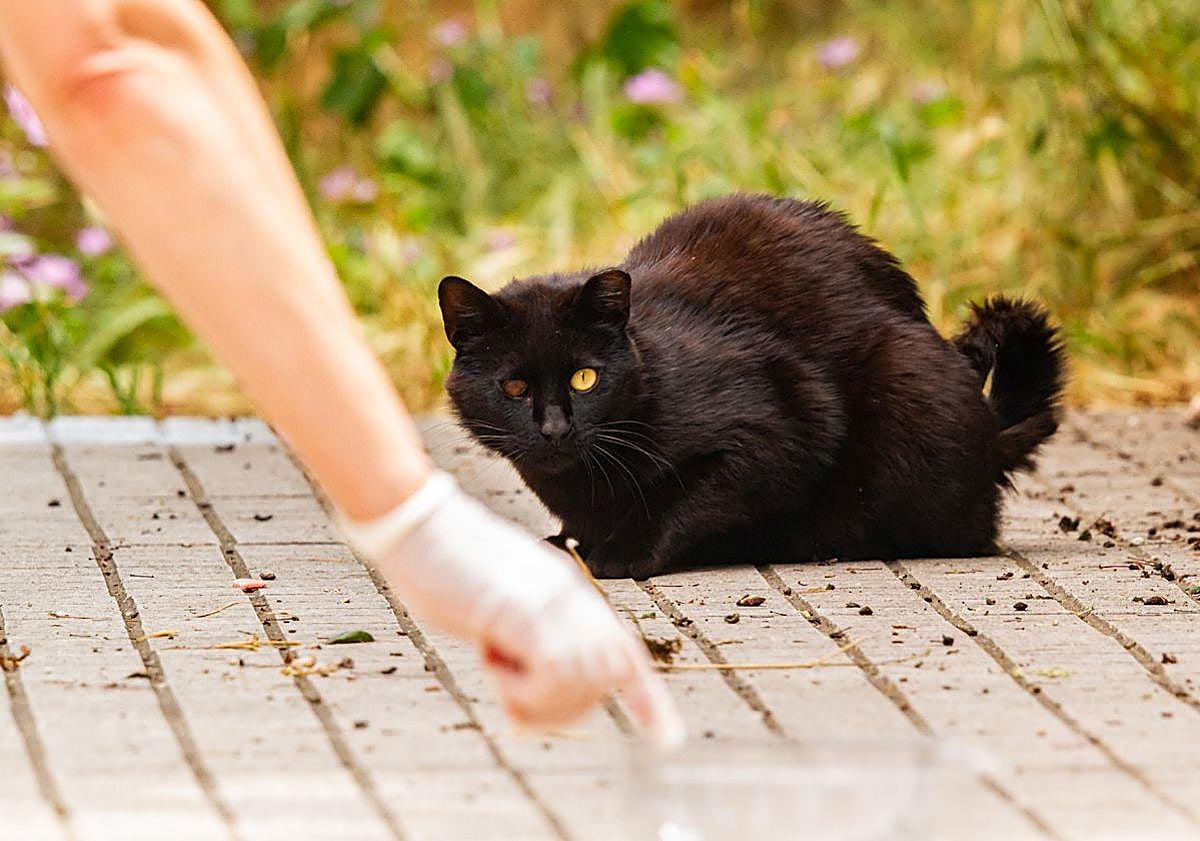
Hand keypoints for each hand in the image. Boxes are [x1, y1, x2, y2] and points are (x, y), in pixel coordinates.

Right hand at [340, 472, 683, 745]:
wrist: (415, 523)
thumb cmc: (439, 566)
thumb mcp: (493, 607)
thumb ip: (521, 641)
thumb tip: (528, 698)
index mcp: (567, 594)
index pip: (625, 650)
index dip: (646, 698)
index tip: (667, 737)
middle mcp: (571, 597)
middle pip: (608, 676)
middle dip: (567, 709)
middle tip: (512, 698)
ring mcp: (553, 602)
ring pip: (584, 682)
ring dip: (538, 700)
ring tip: (494, 669)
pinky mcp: (526, 611)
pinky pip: (553, 674)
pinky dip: (523, 690)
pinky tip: (490, 660)